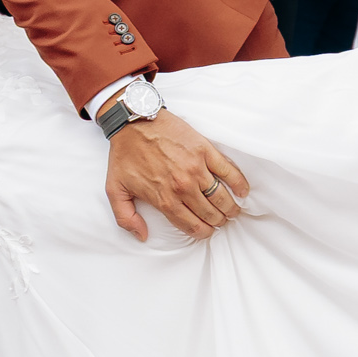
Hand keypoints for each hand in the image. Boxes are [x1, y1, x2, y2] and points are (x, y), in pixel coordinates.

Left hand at [105, 110, 247, 241]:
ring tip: (232, 211)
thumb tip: (141, 235)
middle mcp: (182, 187)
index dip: (203, 233)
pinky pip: (228, 171)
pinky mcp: (205, 150)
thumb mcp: (115, 189)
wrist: (133, 121)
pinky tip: (242, 192)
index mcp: (164, 199)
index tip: (207, 232)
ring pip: (221, 197)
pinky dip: (239, 184)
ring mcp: (196, 168)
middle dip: (217, 222)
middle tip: (220, 221)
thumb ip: (126, 217)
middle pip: (209, 214)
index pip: (191, 226)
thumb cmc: (124, 154)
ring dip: (230, 208)